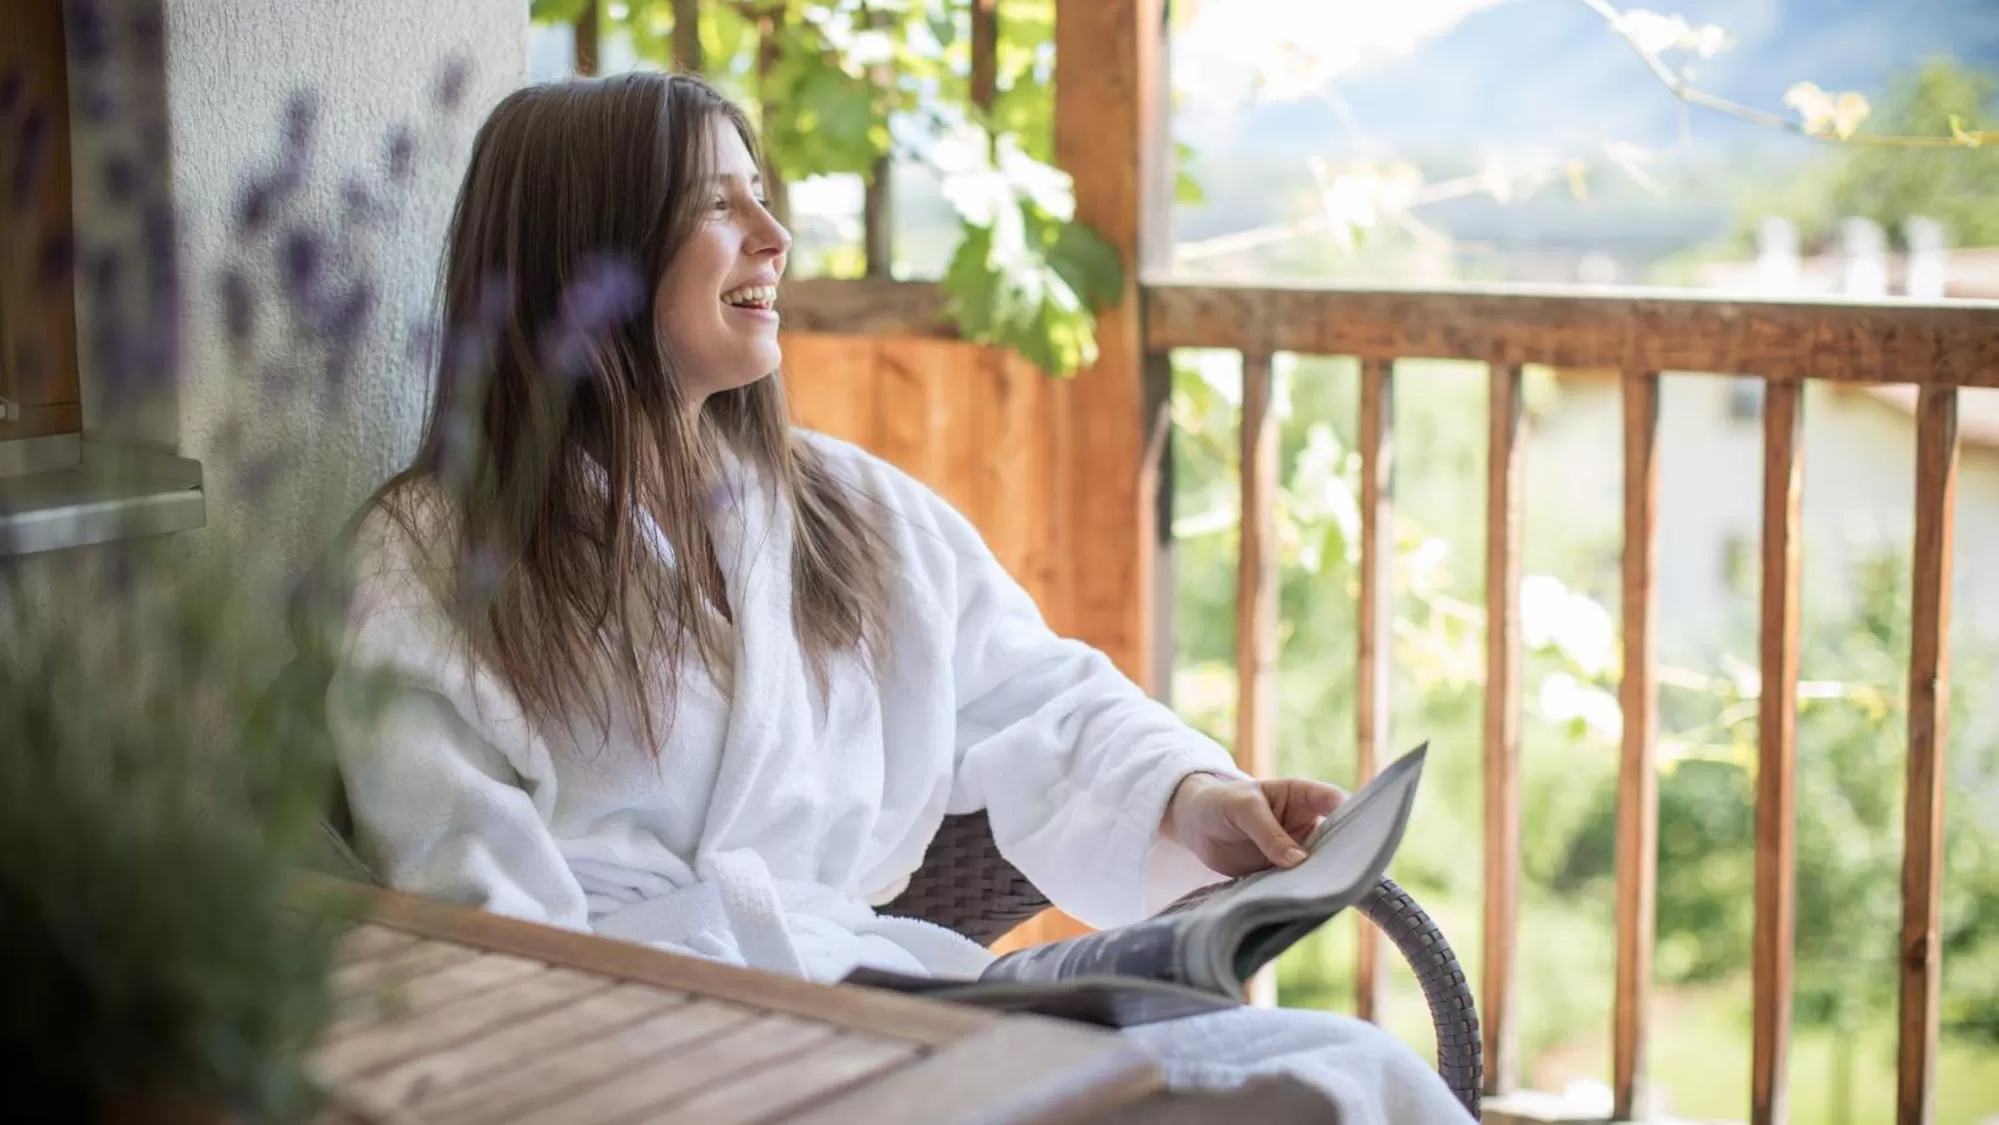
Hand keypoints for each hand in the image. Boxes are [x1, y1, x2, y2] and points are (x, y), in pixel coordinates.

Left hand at [1160, 772, 1346, 876]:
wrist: (1195, 825)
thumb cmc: (1221, 803)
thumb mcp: (1243, 809)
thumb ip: (1269, 833)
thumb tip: (1299, 862)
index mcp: (1303, 796)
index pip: (1335, 802)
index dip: (1353, 815)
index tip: (1364, 835)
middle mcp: (1307, 824)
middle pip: (1336, 839)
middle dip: (1345, 855)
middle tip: (1356, 875)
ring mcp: (1297, 850)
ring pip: (1320, 865)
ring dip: (1324, 878)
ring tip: (1333, 894)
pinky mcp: (1283, 873)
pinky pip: (1298, 883)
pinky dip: (1303, 893)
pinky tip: (1309, 905)